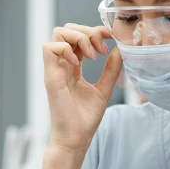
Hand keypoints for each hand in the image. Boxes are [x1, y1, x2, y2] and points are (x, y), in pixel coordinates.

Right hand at [43, 24, 122, 152]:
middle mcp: (62, 65)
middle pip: (67, 29)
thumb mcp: (104, 89)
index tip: (111, 37)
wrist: (76, 139)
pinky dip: (66, 49)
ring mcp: (55, 69)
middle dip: (88, 31)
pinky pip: (49, 48)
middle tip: (102, 49)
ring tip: (93, 55)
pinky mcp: (51, 77)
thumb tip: (120, 50)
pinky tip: (78, 62)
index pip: (79, 36)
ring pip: (58, 33)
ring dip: (79, 37)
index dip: (95, 31)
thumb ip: (111, 70)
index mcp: (73, 67)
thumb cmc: (85, 119)